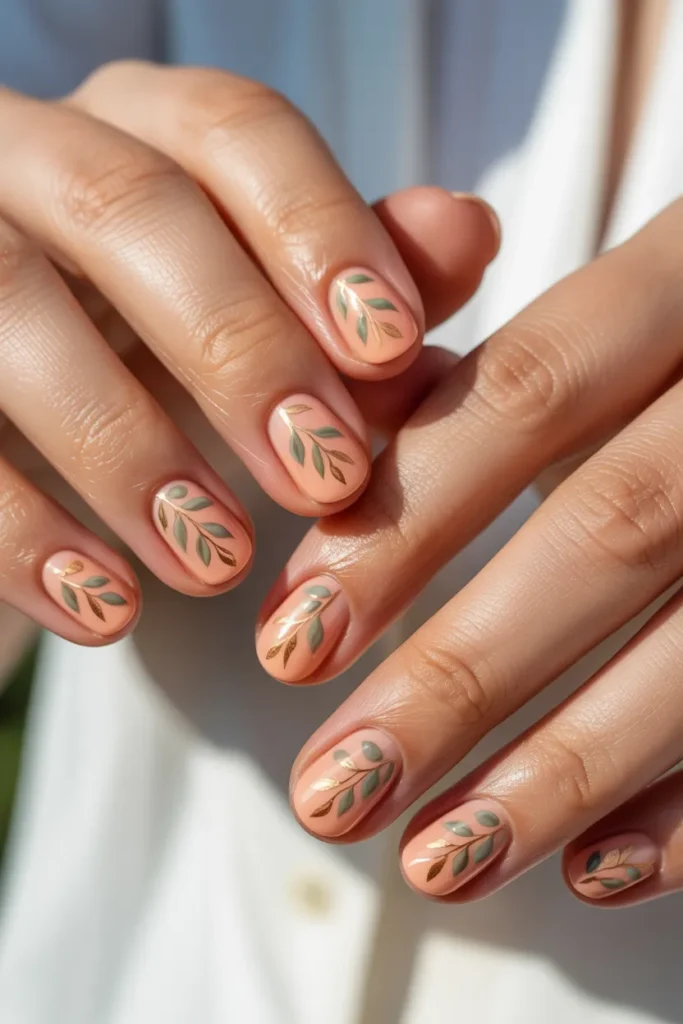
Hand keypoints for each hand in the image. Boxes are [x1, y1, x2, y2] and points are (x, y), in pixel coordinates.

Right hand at [0, 62, 496, 642]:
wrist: (24, 415)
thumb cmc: (166, 349)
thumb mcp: (267, 312)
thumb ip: (361, 274)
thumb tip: (469, 232)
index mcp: (139, 127)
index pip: (234, 131)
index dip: (320, 231)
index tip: (392, 348)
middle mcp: (29, 156)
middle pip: (129, 207)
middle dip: (237, 347)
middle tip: (324, 478)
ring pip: (13, 308)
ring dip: (128, 446)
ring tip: (220, 563)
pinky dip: (20, 530)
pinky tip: (106, 609)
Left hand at [262, 199, 682, 906]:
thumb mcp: (611, 315)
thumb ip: (481, 370)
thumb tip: (327, 460)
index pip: (528, 394)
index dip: (404, 523)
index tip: (289, 643)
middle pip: (610, 533)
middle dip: (460, 676)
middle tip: (332, 792)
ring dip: (564, 772)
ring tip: (436, 860)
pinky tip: (594, 869)